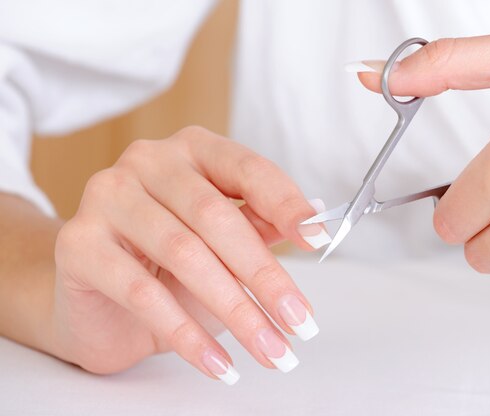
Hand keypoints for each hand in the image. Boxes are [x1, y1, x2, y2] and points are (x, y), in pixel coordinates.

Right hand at [51, 126, 328, 383]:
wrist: (95, 295)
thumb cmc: (165, 264)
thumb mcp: (221, 242)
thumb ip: (261, 226)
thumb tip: (314, 223)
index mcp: (191, 150)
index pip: (248, 169)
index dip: (286, 204)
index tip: (318, 240)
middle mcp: (147, 163)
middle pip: (218, 217)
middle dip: (265, 276)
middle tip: (300, 321)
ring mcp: (107, 198)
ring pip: (185, 255)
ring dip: (236, 312)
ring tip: (270, 349)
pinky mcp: (78, 244)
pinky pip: (142, 294)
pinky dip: (187, 334)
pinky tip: (219, 363)